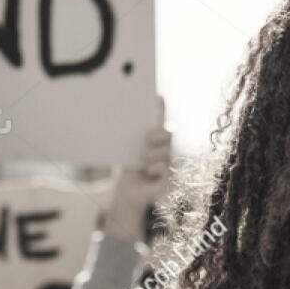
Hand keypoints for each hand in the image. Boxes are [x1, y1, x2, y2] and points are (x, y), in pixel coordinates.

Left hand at [104, 97, 171, 244]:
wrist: (129, 192)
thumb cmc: (129, 171)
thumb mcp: (129, 153)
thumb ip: (131, 142)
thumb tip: (120, 123)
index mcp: (154, 141)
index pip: (159, 123)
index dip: (160, 109)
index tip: (158, 96)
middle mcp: (164, 150)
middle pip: (167, 135)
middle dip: (157, 135)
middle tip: (146, 141)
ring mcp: (169, 163)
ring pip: (166, 152)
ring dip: (152, 155)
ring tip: (143, 162)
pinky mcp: (169, 177)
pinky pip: (165, 167)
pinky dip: (155, 167)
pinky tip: (148, 171)